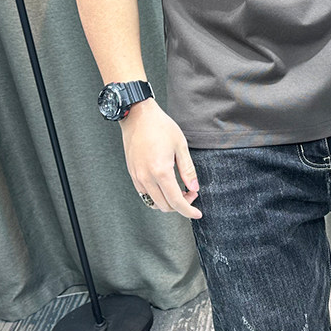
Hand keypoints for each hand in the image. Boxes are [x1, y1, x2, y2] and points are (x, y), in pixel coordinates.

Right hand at [119, 99, 201, 219]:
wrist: (137, 116)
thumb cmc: (160, 127)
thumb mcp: (180, 146)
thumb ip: (188, 170)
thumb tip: (194, 188)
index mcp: (161, 171)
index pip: (176, 201)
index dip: (188, 211)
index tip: (198, 214)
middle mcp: (146, 178)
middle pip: (165, 205)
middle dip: (180, 204)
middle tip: (191, 192)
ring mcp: (137, 176)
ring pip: (153, 202)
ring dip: (168, 201)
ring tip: (179, 188)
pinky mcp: (132, 173)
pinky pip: (145, 193)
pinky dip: (156, 195)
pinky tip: (165, 185)